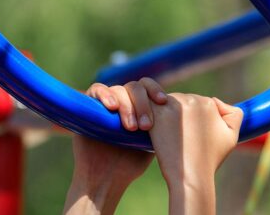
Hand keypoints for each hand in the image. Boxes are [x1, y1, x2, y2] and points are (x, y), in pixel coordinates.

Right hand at [63, 78, 166, 214]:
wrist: (103, 182)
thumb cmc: (129, 165)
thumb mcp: (151, 142)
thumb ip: (162, 125)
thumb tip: (181, 111)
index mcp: (138, 106)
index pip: (148, 86)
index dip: (156, 90)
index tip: (164, 102)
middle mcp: (122, 101)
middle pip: (135, 87)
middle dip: (142, 103)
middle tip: (146, 126)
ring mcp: (105, 102)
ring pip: (119, 89)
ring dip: (127, 105)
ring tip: (130, 127)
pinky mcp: (88, 105)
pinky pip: (96, 89)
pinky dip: (105, 94)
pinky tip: (112, 107)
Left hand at [149, 94, 242, 214]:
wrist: (191, 176)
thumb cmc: (209, 159)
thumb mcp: (231, 136)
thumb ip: (233, 114)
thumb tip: (217, 101)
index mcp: (208, 102)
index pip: (197, 103)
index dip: (194, 119)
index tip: (192, 134)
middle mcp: (192, 98)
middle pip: (182, 101)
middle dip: (180, 115)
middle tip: (179, 135)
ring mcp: (173, 105)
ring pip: (167, 103)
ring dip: (166, 115)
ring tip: (166, 133)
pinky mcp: (157, 113)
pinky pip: (151, 106)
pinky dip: (150, 114)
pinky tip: (151, 127)